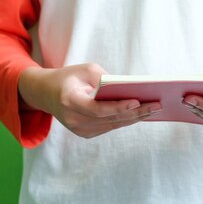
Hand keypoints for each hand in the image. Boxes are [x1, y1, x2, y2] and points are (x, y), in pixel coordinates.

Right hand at [18, 63, 161, 137]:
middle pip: (109, 119)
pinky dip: (125, 120)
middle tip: (156, 105)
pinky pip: (109, 126)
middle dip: (135, 112)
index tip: (136, 101)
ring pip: (112, 125)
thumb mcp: (85, 70)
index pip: (96, 109)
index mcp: (70, 101)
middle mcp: (73, 119)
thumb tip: (129, 90)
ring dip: (134, 118)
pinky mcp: (85, 133)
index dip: (117, 107)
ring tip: (154, 109)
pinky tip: (141, 113)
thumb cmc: (69, 77)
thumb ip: (105, 79)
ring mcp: (79, 129)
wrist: (46, 93)